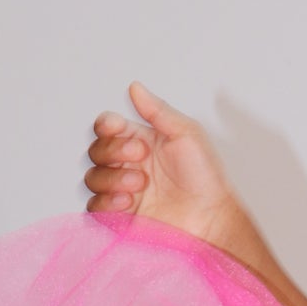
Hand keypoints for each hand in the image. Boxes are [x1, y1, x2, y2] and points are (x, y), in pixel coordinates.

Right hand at [84, 82, 242, 246]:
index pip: (107, 128)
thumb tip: (135, 87)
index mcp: (141, 142)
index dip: (106, 126)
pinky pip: (95, 207)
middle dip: (112, 151)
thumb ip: (158, 111)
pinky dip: (106, 202)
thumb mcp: (187, 134)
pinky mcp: (121, 217)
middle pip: (96, 151)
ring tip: (140, 184)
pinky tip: (128, 202)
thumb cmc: (206, 178)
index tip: (119, 127)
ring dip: (111, 177)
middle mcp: (129, 165)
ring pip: (93, 178)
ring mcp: (124, 191)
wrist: (213, 218)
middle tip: (141, 157)